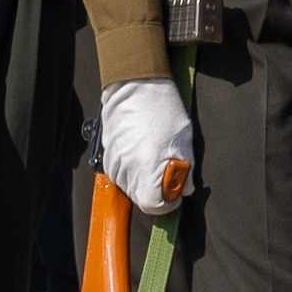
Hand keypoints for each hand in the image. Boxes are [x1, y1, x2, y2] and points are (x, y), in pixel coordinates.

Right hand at [100, 78, 196, 211]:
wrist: (136, 85)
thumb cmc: (162, 108)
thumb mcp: (184, 140)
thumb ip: (186, 169)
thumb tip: (186, 188)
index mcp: (146, 168)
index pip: (153, 206)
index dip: (168, 204)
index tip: (176, 193)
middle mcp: (125, 169)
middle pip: (140, 199)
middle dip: (157, 192)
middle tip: (170, 172)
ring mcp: (113, 162)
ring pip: (129, 188)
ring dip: (143, 181)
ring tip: (154, 158)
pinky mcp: (106, 155)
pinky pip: (119, 174)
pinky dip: (131, 171)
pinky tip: (141, 154)